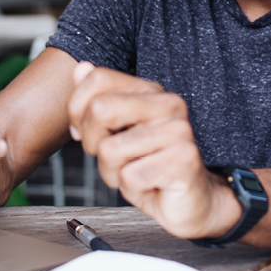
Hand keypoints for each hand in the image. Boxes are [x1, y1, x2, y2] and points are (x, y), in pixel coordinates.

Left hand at [67, 62, 240, 238]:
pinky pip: (130, 176)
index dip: (78, 110)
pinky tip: (150, 185)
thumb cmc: (149, 166)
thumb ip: (98, 98)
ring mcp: (179, 130)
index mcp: (151, 90)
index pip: (98, 79)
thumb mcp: (116, 132)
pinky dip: (131, 188)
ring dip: (112, 173)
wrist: (192, 201)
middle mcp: (168, 104)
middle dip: (92, 142)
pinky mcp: (184, 159)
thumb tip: (82, 68)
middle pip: (99, 109)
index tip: (88, 133)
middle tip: (112, 157)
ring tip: (135, 173)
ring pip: (110, 149)